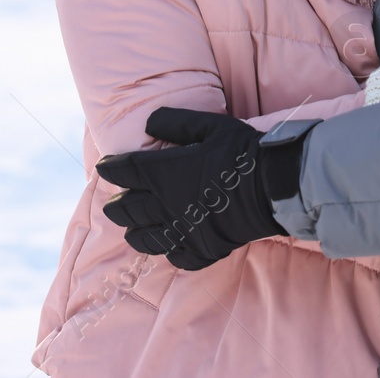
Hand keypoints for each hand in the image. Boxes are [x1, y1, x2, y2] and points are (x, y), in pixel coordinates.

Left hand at [94, 107, 292, 269]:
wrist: (274, 188)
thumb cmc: (242, 153)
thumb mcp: (210, 126)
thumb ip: (176, 123)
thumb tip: (148, 122)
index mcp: (165, 174)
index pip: (127, 172)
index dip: (112, 170)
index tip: (105, 169)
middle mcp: (168, 206)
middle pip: (130, 209)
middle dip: (117, 206)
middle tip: (112, 204)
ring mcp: (184, 231)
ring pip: (147, 239)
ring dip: (135, 233)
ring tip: (130, 231)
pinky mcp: (203, 250)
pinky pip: (177, 257)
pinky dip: (168, 252)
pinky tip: (168, 248)